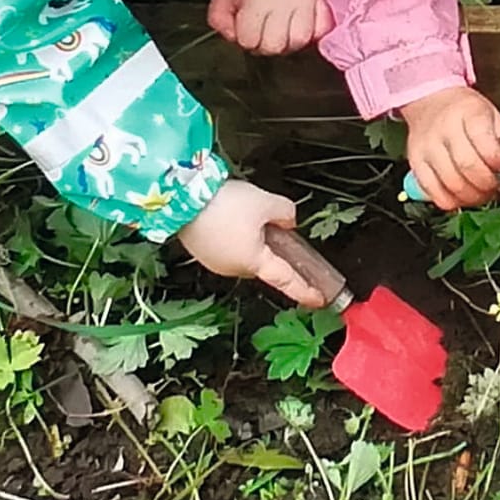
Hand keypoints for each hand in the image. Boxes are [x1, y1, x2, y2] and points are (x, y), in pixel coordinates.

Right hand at [176, 180, 324, 306]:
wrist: (180, 200)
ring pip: (245, 252)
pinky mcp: (203, 250)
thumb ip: (285, 213)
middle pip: (264, 262)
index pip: (286, 280)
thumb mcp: (265, 202)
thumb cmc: (222, 205)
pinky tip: (232, 214)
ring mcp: (215, 261)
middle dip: (274, 247)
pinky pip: (228, 245)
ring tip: (249, 211)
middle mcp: (233, 268)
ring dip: (253, 238)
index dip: (304, 290)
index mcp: (253, 262)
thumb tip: (289, 221)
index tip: (319, 299)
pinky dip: (236, 234)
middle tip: (279, 226)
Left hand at [208, 0, 333, 55]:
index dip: (246, 37)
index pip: (248, 40)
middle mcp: (282, 1)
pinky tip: (306, 21)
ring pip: (299, 41)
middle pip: (274, 46)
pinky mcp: (326, 4)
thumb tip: (229, 35)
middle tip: (269, 27)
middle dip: (268, 42)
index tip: (250, 25)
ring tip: (287, 26)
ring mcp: (306, 3)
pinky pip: (321, 32)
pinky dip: (315, 31)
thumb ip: (218, 16)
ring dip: (291, 39)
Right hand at [401, 87, 499, 211]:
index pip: (484, 142)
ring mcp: (427, 147)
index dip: (499, 162)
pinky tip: (463, 196)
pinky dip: (452, 201)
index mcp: (469, 112)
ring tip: (482, 193)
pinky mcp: (415, 163)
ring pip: (451, 183)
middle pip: (467, 166)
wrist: (431, 103)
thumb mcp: (492, 116)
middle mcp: (444, 128)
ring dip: (472, 196)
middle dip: (487, 184)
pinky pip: (433, 193)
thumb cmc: (466, 113)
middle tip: (496, 186)